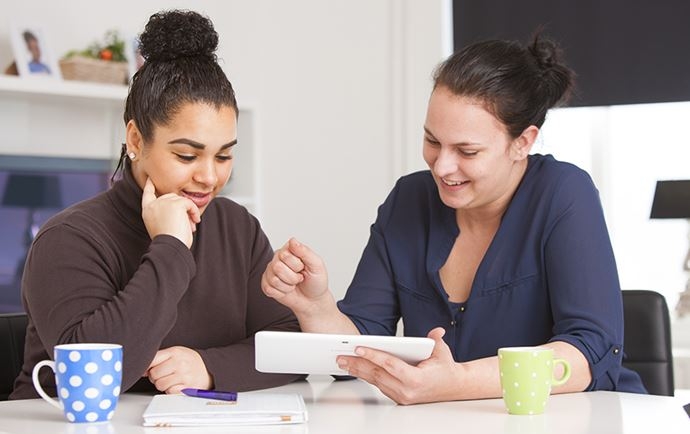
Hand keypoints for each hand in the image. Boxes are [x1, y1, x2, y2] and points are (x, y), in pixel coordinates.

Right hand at [141, 177, 200, 247]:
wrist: (170, 246)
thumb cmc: (169, 241)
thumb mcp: (162, 225)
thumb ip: (166, 214)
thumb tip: (181, 208)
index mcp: (147, 211)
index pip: (147, 194)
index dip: (149, 186)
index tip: (150, 179)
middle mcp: (153, 205)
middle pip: (170, 197)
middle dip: (181, 208)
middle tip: (187, 224)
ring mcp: (163, 202)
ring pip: (181, 200)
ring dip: (188, 212)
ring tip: (190, 226)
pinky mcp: (175, 204)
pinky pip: (189, 203)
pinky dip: (194, 212)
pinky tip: (194, 222)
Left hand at [145, 346, 212, 393]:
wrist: (209, 368)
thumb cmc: (189, 361)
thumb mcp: (176, 353)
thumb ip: (159, 358)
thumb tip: (142, 370)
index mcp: (174, 352)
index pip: (151, 360)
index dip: (147, 366)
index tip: (148, 369)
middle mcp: (179, 363)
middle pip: (154, 374)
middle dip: (156, 377)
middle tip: (164, 375)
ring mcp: (184, 375)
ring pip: (160, 385)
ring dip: (163, 385)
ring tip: (171, 380)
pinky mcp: (187, 387)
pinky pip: (169, 392)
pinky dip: (171, 390)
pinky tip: (177, 385)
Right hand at [261, 238, 329, 313]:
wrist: (313, 300)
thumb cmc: (316, 281)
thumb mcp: (317, 265)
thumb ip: (305, 252)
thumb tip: (292, 241)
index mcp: (290, 249)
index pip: (285, 255)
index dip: (297, 266)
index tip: (304, 268)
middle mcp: (278, 258)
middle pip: (277, 267)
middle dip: (293, 277)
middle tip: (300, 278)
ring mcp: (270, 271)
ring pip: (273, 279)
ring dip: (288, 286)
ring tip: (294, 284)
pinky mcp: (266, 284)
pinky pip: (268, 289)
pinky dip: (281, 293)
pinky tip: (287, 290)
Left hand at [336, 328, 460, 404]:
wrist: (453, 387)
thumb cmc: (445, 369)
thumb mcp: (442, 352)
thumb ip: (436, 341)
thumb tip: (436, 331)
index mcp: (416, 379)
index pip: (389, 365)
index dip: (373, 356)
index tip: (358, 349)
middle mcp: (407, 391)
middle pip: (377, 374)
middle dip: (357, 364)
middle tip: (341, 356)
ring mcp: (402, 396)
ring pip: (375, 381)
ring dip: (358, 371)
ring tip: (343, 362)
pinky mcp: (398, 398)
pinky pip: (379, 385)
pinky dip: (366, 376)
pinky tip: (356, 369)